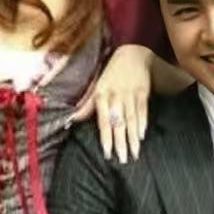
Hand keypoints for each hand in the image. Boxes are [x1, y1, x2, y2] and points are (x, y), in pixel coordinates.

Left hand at [71, 44, 151, 162]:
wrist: (132, 54)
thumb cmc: (111, 74)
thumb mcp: (97, 87)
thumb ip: (86, 106)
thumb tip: (70, 121)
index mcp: (102, 95)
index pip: (103, 121)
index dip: (106, 137)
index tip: (107, 153)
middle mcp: (115, 96)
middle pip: (118, 123)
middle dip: (120, 142)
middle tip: (121, 159)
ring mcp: (130, 94)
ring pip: (131, 119)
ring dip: (133, 137)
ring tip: (134, 154)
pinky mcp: (143, 92)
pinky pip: (143, 110)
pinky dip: (143, 123)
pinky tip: (142, 136)